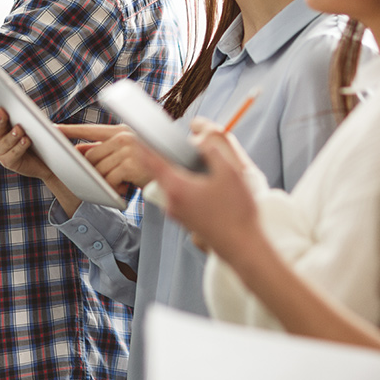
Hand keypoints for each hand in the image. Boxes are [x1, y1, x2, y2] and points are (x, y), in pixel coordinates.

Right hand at [0, 92, 50, 180]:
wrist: (46, 160)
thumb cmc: (40, 137)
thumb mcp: (39, 123)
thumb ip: (38, 118)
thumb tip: (49, 118)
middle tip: (1, 112)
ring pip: (4, 141)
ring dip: (11, 135)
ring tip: (19, 129)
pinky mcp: (7, 162)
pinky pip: (12, 154)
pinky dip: (19, 147)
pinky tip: (26, 141)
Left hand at [60, 124, 156, 192]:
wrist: (177, 173)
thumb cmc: (151, 164)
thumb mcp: (128, 152)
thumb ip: (105, 149)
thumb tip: (78, 151)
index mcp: (122, 130)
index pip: (90, 129)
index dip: (71, 130)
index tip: (54, 129)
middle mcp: (124, 136)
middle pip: (90, 155)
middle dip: (92, 171)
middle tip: (105, 180)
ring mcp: (127, 149)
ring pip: (98, 169)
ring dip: (105, 182)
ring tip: (121, 185)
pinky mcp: (130, 164)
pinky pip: (108, 179)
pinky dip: (112, 188)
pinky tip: (123, 189)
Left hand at [136, 118, 263, 260]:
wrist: (242, 247)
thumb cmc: (237, 212)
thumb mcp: (229, 172)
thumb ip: (212, 150)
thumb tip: (201, 141)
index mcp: (177, 187)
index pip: (151, 160)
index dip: (143, 144)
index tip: (137, 133)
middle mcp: (171, 201)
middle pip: (160, 172)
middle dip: (166, 157)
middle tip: (178, 144)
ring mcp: (177, 213)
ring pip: (171, 184)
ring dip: (178, 172)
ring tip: (198, 164)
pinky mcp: (185, 220)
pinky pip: (179, 195)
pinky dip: (185, 185)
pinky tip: (204, 184)